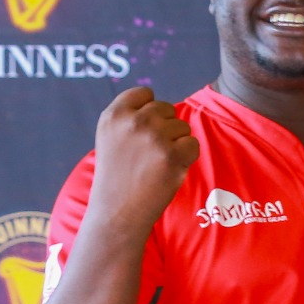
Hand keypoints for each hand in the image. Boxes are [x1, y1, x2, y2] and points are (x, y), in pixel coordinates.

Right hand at [88, 86, 198, 230]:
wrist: (118, 210)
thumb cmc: (118, 174)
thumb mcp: (110, 137)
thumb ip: (130, 117)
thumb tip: (162, 105)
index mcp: (113, 115)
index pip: (144, 93)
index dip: (150, 110)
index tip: (143, 131)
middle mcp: (133, 122)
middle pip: (167, 108)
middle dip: (165, 128)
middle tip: (150, 153)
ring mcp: (153, 137)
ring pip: (182, 126)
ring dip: (176, 143)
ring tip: (156, 163)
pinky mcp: (172, 155)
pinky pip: (193, 144)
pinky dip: (187, 157)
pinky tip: (169, 170)